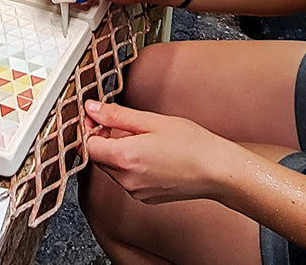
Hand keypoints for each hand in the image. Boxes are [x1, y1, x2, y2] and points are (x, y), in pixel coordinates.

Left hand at [84, 100, 250, 204]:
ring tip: (143, 138)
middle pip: (98, 157)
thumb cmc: (192, 144)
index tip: (97, 115)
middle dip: (104, 139)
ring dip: (118, 152)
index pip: (88, 144)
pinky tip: (151, 154)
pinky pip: (127, 179)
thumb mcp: (152, 121)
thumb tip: (92, 109)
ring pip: (112, 168)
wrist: (217, 171)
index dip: (89, 128)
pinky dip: (131, 166)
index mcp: (124, 158)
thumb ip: (117, 115)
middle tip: (122, 122)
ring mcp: (135, 191)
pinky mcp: (144, 197)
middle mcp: (125, 179)